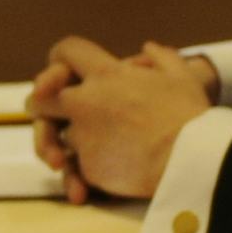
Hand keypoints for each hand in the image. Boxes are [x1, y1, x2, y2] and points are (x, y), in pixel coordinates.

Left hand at [26, 35, 216, 204]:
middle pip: (40, 98)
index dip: (60, 59)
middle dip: (39, 104)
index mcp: (107, 75)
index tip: (63, 70)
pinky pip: (76, 168)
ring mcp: (84, 136)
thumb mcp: (180, 77)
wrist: (192, 159)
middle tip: (43, 112)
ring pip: (57, 137)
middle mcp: (86, 102)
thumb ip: (161, 58)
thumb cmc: (190, 115)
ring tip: (63, 158)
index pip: (67, 52)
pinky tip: (88, 184)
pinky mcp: (89, 167)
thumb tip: (149, 48)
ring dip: (58, 145)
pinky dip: (81, 175)